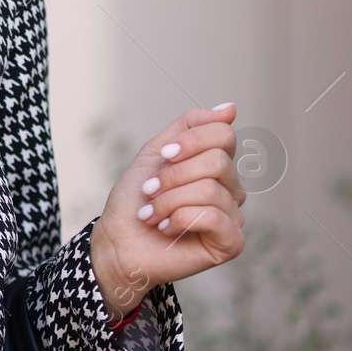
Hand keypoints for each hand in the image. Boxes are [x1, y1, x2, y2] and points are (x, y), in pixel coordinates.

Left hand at [89, 102, 246, 321]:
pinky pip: (215, 216)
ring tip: (153, 214)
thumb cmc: (135, 200)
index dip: (189, 141)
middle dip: (173, 175)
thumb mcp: (157, 153)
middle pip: (217, 161)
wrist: (117, 240)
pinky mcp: (232, 242)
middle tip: (150, 192)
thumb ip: (190, 127)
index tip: (164, 156)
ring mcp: (234, 216)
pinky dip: (180, 219)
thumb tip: (230, 108)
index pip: (224, 134)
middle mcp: (232, 189)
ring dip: (168, 201)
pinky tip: (167, 229)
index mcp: (216, 165)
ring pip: (211, 189)